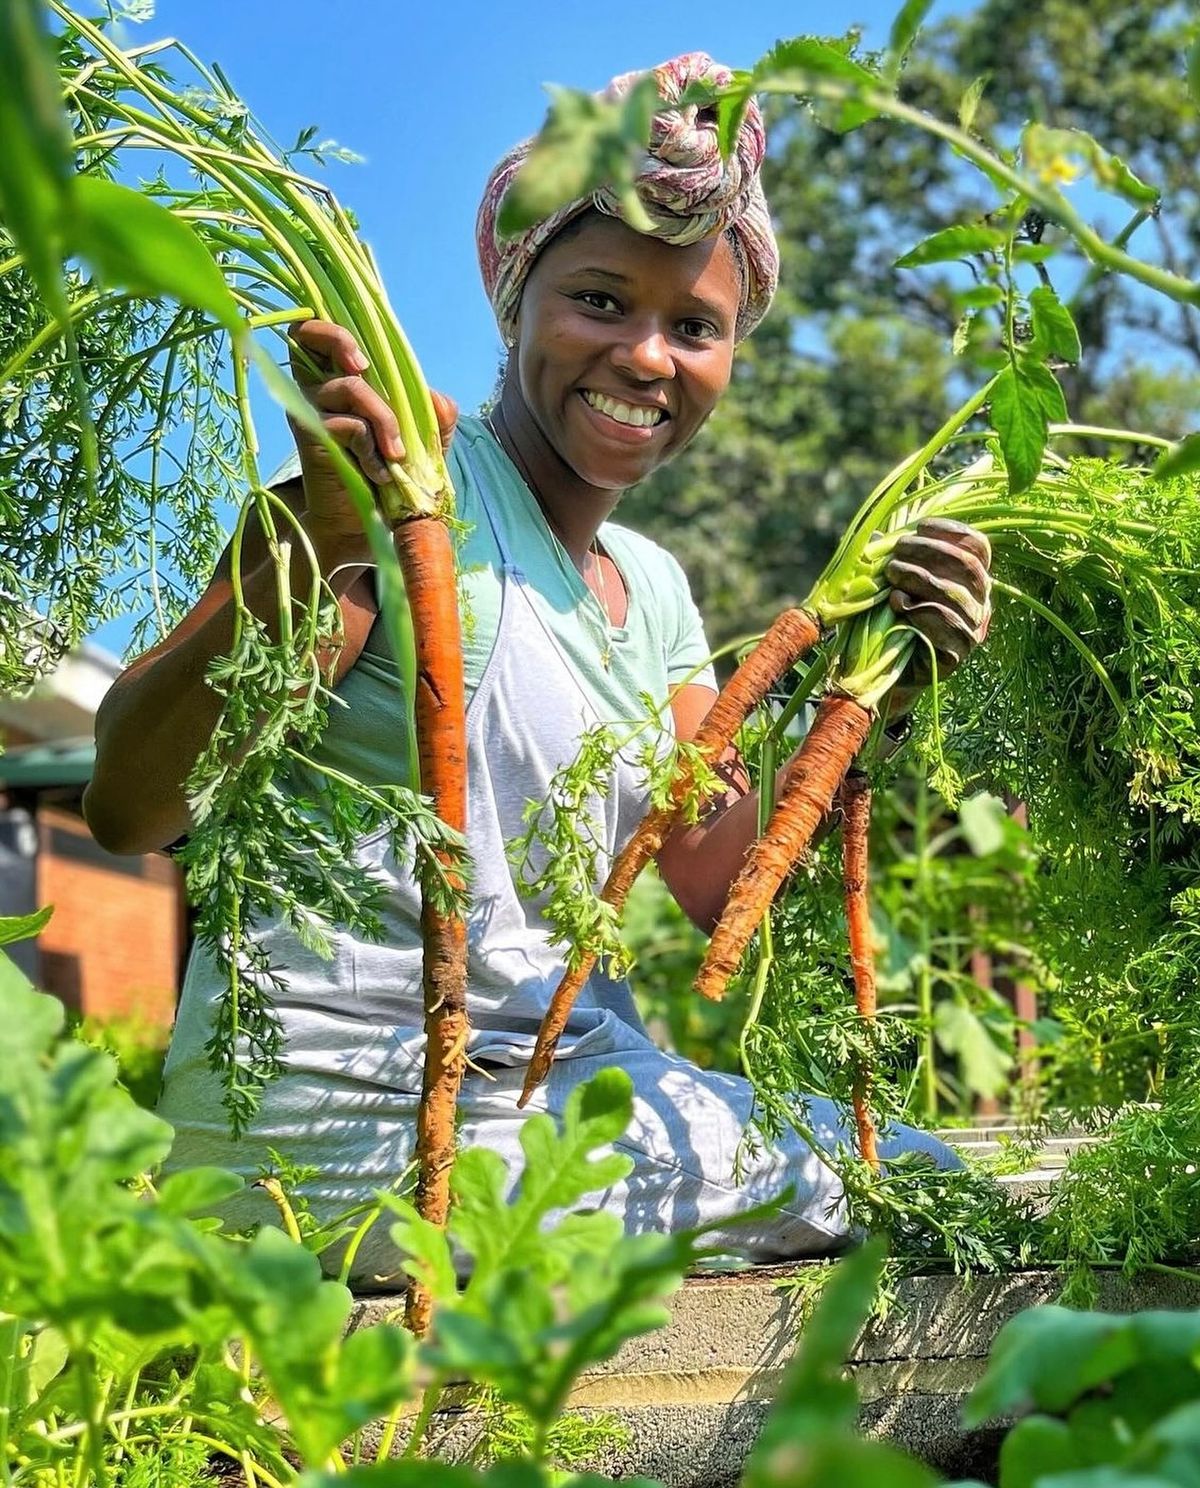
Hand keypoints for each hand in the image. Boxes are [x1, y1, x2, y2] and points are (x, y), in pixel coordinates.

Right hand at [287, 319, 457, 560]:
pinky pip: (350, 426)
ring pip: (349, 388)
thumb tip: (439, 399)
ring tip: (395, 454)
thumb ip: (433, 420)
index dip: (337, 330)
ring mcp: (309, 411)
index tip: (367, 359)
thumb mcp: (418, 447)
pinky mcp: (310, 437)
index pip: (320, 333)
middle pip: (306, 334)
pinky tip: (378, 474)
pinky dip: (372, 450)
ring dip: (383, 419)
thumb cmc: (385, 482)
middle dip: (338, 340)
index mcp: (336, 380)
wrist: (360, 529)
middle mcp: (315, 389)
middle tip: (362, 367)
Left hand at [885, 517, 991, 689]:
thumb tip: (881, 537)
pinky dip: (921, 609)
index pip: (978, 548)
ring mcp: (973, 630)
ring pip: (957, 595)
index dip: (953, 532)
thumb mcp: (893, 582)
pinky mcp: (958, 654)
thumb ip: (896, 558)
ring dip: (920, 578)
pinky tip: (898, 603)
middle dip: (930, 552)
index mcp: (971, 581)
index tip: (921, 525)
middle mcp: (980, 603)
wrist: (885, 669)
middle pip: (969, 567)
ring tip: (892, 574)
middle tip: (897, 552)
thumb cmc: (890, 617)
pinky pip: (948, 625)